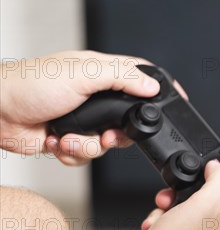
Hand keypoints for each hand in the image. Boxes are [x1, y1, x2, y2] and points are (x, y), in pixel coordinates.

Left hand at [0, 50, 186, 165]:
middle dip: (119, 134)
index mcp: (101, 74)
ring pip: (108, 143)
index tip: (178, 100)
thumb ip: (121, 78)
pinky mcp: (71, 139)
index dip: (161, 88)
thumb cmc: (30, 84)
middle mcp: (95, 97)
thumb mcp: (82, 74)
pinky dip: (73, 153)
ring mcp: (84, 120)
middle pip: (129, 120)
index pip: (142, 77)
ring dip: (89, 146)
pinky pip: (87, 155)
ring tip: (70, 137)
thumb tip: (151, 86)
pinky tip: (57, 142)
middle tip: (108, 134)